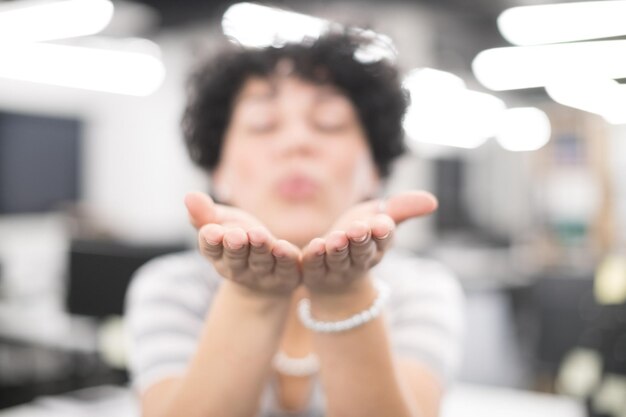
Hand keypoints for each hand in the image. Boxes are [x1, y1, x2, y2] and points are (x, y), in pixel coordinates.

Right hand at [185, 192, 300, 294]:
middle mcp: (239, 269)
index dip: (211, 241)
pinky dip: (286, 258)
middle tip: (236, 236)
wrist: (266, 273)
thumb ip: (205, 213)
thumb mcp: (222, 223)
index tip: (212, 231)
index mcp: (219, 256)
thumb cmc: (239, 240)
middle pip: (235, 259)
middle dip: (236, 247)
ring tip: (259, 235)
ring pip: (261, 262)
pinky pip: (287, 267)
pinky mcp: (285, 277)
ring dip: (260, 249)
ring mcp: (262, 276)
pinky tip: (284, 247)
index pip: (211, 249)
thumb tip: (189, 195)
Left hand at [300, 191, 437, 293]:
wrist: (336, 280)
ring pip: (339, 259)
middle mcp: (360, 260)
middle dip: (361, 240)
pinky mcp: (314, 273)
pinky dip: (315, 256)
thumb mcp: (379, 219)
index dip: (382, 232)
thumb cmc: (360, 240)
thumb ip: (402, 208)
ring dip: (338, 249)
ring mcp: (337, 270)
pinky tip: (314, 246)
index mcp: (378, 246)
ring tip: (337, 238)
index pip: (383, 239)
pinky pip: (314, 265)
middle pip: (362, 251)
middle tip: (359, 229)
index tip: (381, 224)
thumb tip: (432, 201)